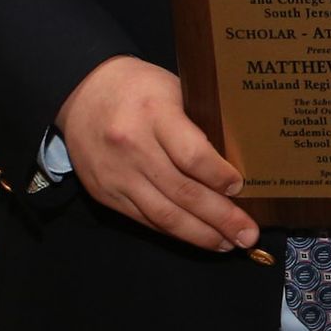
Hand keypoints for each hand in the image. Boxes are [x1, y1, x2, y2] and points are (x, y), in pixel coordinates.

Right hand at [57, 55, 258, 250]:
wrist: (82, 93)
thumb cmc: (140, 88)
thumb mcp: (175, 90)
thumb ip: (200, 122)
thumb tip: (238, 160)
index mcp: (154, 114)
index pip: (192, 155)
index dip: (219, 177)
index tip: (241, 188)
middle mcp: (133, 146)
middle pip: (182, 191)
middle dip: (220, 217)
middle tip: (247, 234)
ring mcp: (117, 174)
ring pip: (163, 214)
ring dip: (200, 234)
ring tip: (228, 243)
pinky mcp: (105, 193)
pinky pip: (144, 219)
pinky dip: (174, 231)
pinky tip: (197, 236)